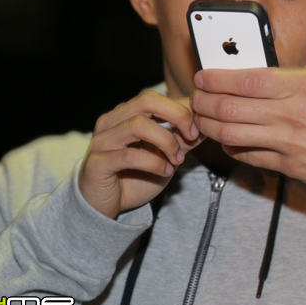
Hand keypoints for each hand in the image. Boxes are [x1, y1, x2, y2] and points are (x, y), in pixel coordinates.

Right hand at [79, 91, 201, 218]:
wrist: (106, 206)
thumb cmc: (135, 176)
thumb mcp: (166, 154)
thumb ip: (183, 137)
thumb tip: (208, 122)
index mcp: (126, 113)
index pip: (158, 97)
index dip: (183, 109)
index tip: (199, 128)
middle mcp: (111, 121)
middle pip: (147, 100)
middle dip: (177, 115)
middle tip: (192, 135)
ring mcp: (102, 140)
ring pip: (139, 125)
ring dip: (167, 142)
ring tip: (178, 160)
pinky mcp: (98, 162)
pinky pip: (130, 155)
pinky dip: (154, 163)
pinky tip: (165, 172)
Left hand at [190, 65, 305, 210]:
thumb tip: (287, 71)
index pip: (246, 78)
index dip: (216, 77)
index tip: (204, 75)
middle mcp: (292, 114)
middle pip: (229, 106)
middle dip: (203, 100)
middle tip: (195, 96)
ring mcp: (288, 144)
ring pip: (230, 134)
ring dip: (208, 125)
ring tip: (202, 118)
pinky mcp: (289, 168)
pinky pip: (247, 157)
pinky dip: (230, 148)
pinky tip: (227, 142)